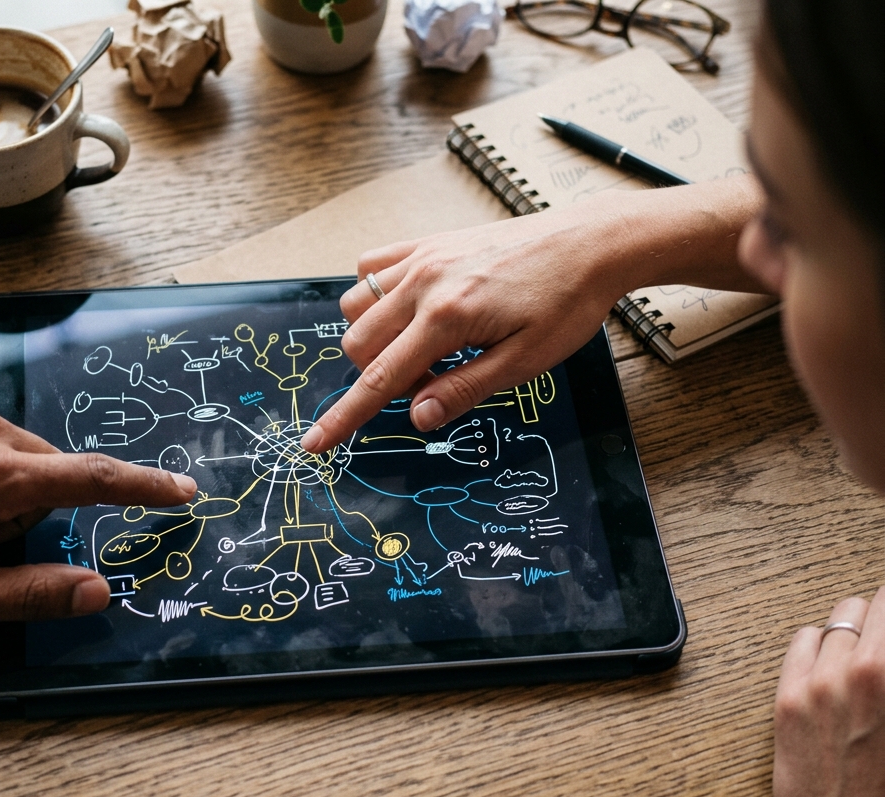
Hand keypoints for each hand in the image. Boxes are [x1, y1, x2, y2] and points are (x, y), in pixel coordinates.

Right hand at [299, 178, 765, 454]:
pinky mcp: (428, 241)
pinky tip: (411, 309)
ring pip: (356, 306)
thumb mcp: (525, 362)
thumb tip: (417, 417)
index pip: (380, 379)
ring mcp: (422, 257)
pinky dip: (375, 295)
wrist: (590, 243)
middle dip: (379, 376)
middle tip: (433, 381)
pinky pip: (371, 268)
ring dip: (374, 338)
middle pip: (359, 345)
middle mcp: (424, 282)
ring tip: (424, 347)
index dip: (344, 416)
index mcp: (448, 317)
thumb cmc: (566, 304)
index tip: (316, 443)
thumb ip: (464, 389)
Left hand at [773, 591, 884, 796]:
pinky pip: (802, 640)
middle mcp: (866, 675)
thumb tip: (884, 655)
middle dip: (881, 619)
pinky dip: (817, 644)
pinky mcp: (789, 698)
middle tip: (881, 639)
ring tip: (860, 658)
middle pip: (871, 604)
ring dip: (851, 632)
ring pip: (837, 620)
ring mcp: (823, 684)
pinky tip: (827, 666)